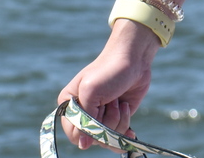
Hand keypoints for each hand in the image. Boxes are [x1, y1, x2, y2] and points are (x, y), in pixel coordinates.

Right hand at [58, 19, 160, 149]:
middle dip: (106, 122)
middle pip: (92, 138)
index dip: (89, 129)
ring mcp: (101, 117)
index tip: (100, 111)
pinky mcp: (117, 118)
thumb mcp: (92, 92)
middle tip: (112, 101)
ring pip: (107, 138)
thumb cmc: (109, 70)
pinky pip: (118, 137)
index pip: (74, 133)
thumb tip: (83, 146)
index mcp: (69, 106)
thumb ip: (85, 119)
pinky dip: (124, 134)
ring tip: (121, 102)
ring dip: (118, 121)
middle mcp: (83, 114)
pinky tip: (131, 129)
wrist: (135, 58)